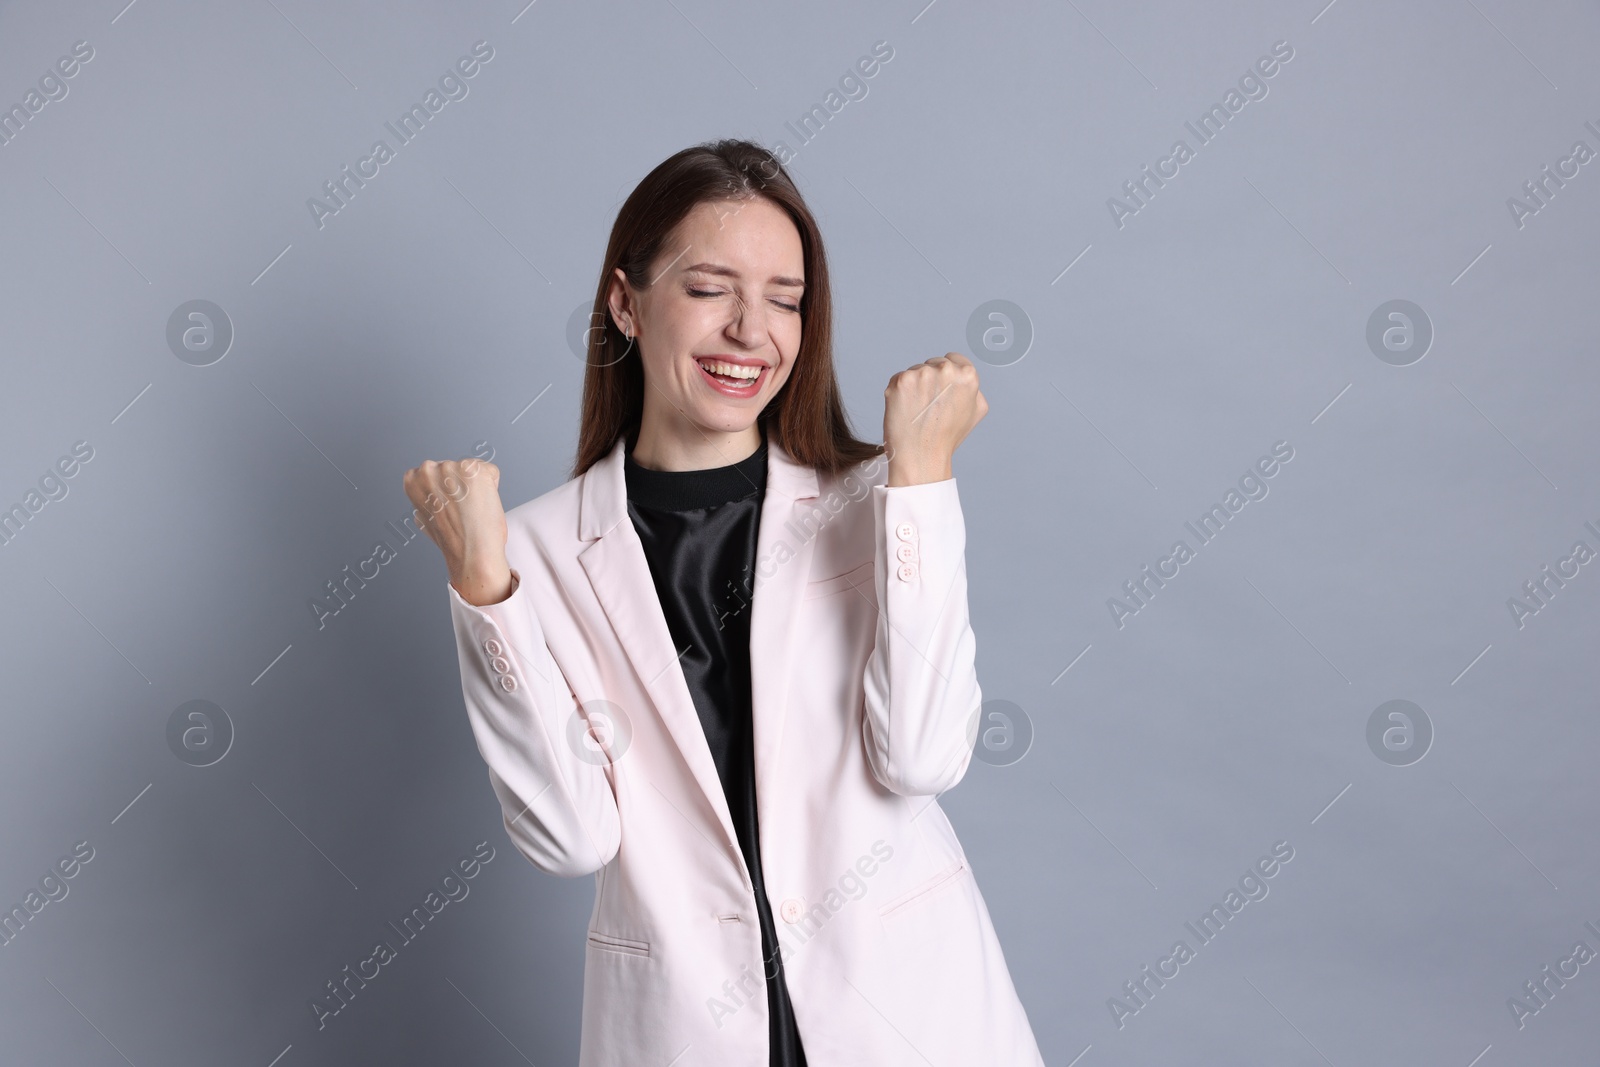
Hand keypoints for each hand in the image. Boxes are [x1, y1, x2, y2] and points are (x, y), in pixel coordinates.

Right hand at [402, 458, 512, 605]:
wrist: (471, 552)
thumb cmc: (452, 541)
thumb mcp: (424, 518)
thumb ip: (426, 499)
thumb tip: (430, 495)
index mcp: (413, 479)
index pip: (437, 472)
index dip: (448, 491)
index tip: (450, 507)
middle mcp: (428, 469)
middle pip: (455, 468)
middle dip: (462, 486)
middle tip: (463, 510)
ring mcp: (450, 467)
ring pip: (473, 469)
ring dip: (478, 486)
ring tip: (472, 509)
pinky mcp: (473, 469)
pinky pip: (491, 472)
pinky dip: (493, 487)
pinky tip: (483, 504)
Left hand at [882, 351, 987, 485]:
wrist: (922, 455)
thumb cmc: (948, 437)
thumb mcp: (975, 411)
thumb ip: (974, 389)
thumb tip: (965, 378)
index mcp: (967, 374)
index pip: (954, 359)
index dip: (946, 377)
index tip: (941, 392)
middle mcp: (946, 370)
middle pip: (933, 363)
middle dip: (930, 380)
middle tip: (929, 407)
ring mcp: (922, 373)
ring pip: (915, 371)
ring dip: (914, 386)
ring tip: (918, 411)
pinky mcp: (901, 380)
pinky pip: (899, 379)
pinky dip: (899, 393)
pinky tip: (905, 410)